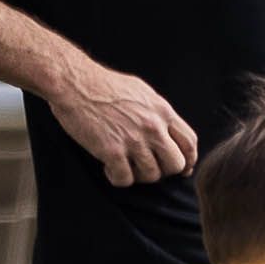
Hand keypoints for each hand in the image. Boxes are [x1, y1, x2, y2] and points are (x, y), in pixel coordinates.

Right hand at [48, 62, 199, 186]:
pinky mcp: (112, 151)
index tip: (182, 168)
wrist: (75, 84)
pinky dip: (117, 178)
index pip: (189, 142)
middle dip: (163, 170)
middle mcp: (153, 127)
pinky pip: (125, 179)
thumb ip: (156, 111)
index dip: (188, 160)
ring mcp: (133, 140)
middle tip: (147, 166)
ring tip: (124, 165)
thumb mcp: (140, 91)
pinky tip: (109, 168)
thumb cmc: (103, 85)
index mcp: (162, 111)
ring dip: (138, 175)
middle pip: (175, 164)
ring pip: (151, 175)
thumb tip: (165, 128)